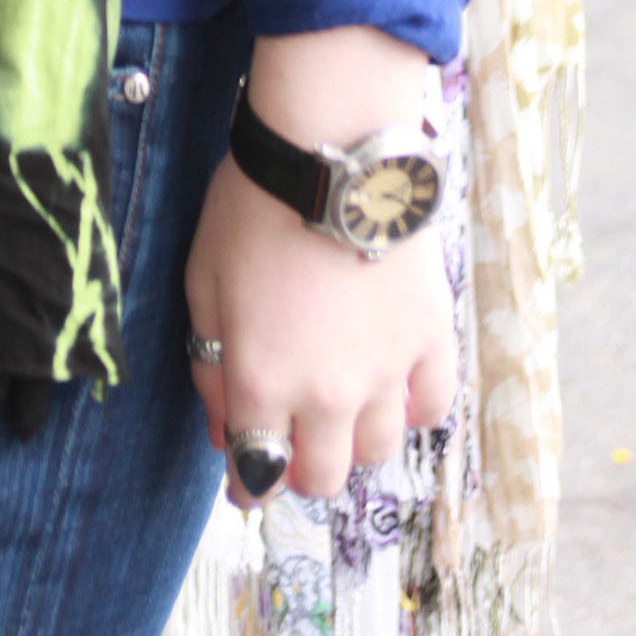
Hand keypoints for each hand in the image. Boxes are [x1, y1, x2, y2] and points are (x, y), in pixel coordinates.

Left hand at [183, 30, 456, 504]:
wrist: (331, 151)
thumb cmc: (251, 210)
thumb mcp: (202, 285)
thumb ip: (209, 367)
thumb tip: (223, 433)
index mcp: (264, 383)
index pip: (257, 470)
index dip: (249, 483)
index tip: (247, 482)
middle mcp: (329, 395)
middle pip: (324, 476)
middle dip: (301, 468)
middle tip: (293, 439)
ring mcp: (387, 372)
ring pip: (378, 450)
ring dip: (353, 440)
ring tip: (340, 403)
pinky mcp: (431, 340)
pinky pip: (432, 407)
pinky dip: (411, 408)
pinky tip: (392, 385)